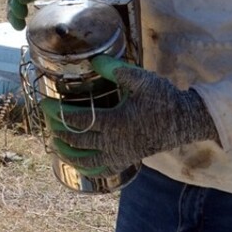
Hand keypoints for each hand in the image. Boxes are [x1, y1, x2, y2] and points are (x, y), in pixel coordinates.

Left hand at [40, 56, 218, 176]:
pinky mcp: (126, 160)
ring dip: (67, 152)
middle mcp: (114, 143)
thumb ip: (115, 70)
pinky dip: (85, 168)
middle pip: (76, 141)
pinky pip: (100, 170)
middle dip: (58, 130)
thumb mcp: (140, 80)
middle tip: (47, 119)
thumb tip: (93, 60)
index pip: (77, 120)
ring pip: (85, 160)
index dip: (58, 113)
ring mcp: (120, 155)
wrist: (185, 120)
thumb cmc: (163, 98)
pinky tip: (76, 162)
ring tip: (55, 142)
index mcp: (115, 123)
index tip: (45, 104)